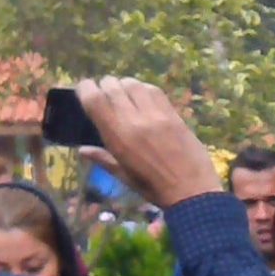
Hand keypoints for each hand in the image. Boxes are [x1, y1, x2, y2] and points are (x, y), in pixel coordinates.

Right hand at [74, 79, 222, 208]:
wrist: (192, 191)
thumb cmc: (154, 188)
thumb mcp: (124, 176)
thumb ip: (103, 159)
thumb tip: (82, 150)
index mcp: (117, 136)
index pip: (94, 99)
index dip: (85, 89)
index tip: (85, 90)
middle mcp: (134, 120)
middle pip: (112, 86)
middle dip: (105, 86)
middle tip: (106, 94)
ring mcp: (155, 114)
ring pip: (133, 84)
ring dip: (125, 85)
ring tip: (125, 95)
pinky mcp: (173, 113)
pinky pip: (154, 90)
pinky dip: (144, 89)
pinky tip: (144, 98)